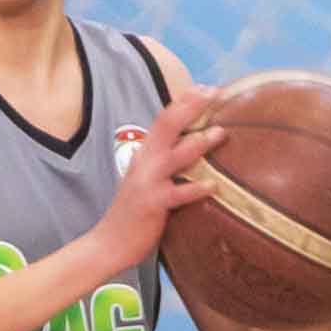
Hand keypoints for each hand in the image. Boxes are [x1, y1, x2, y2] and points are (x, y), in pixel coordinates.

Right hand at [91, 88, 222, 271]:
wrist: (108, 242)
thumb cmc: (135, 212)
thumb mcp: (147, 179)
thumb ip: (164, 163)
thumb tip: (192, 150)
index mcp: (145, 154)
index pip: (164, 119)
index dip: (185, 101)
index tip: (207, 88)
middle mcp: (145, 161)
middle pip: (168, 125)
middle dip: (191, 106)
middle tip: (214, 92)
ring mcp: (148, 182)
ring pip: (176, 155)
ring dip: (200, 142)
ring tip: (221, 132)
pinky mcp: (153, 204)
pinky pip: (178, 194)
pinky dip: (196, 188)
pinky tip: (215, 185)